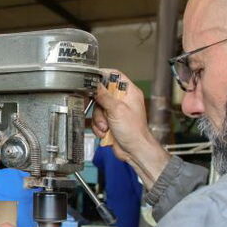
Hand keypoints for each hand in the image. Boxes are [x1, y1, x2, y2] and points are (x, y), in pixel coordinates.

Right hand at [90, 70, 170, 187]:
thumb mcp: (117, 110)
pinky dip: (98, 127)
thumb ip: (104, 96)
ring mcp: (116, 111)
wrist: (134, 150)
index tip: (92, 79)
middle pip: (102, 93)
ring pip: (98, 108)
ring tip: (106, 126)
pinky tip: (105, 132)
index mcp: (130, 92)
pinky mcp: (110, 121)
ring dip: (99, 119)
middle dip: (99, 106)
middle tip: (102, 112)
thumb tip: (95, 85)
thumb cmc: (134, 131)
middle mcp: (123, 100)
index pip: (115, 76)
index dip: (104, 75)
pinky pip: (97, 119)